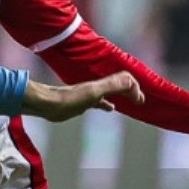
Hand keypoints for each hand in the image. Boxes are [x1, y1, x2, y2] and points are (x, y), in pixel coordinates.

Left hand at [22, 71, 141, 121]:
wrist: (48, 104)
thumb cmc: (70, 99)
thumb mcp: (95, 92)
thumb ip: (113, 85)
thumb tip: (132, 83)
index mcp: (102, 84)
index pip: (124, 79)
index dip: (134, 87)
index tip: (139, 100)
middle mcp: (97, 87)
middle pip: (119, 84)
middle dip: (131, 90)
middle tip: (141, 100)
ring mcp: (90, 94)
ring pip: (111, 92)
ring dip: (122, 95)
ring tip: (131, 102)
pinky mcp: (82, 103)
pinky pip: (100, 101)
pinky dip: (108, 104)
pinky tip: (110, 108)